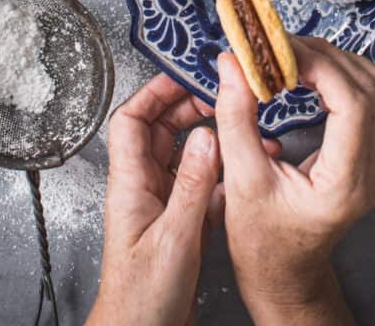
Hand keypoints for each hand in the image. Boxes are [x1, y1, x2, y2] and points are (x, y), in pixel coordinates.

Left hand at [87, 74, 219, 325]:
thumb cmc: (141, 299)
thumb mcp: (172, 238)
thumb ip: (191, 185)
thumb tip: (205, 135)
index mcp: (130, 184)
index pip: (132, 120)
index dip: (154, 92)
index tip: (183, 74)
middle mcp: (145, 188)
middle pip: (162, 130)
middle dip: (190, 108)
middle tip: (221, 95)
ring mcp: (164, 204)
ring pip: (186, 155)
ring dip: (212, 140)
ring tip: (240, 127)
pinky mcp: (182, 222)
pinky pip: (202, 184)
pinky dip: (223, 174)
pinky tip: (245, 171)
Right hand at [215, 37, 374, 325]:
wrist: (284, 274)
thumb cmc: (262, 242)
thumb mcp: (240, 181)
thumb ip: (236, 118)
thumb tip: (232, 63)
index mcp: (345, 184)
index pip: (354, 106)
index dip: (321, 66)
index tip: (280, 51)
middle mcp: (372, 172)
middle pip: (372, 90)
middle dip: (326, 58)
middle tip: (281, 47)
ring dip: (339, 63)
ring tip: (294, 57)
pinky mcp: (370, 154)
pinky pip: (373, 100)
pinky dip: (344, 77)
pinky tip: (312, 74)